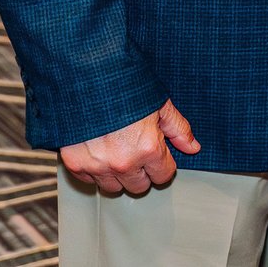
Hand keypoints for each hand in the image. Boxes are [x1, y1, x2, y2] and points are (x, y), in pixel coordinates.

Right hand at [60, 99, 199, 195]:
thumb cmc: (124, 87)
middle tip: (138, 152)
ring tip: (118, 151)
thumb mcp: (160, 104)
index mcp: (147, 149)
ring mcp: (97, 166)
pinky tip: (100, 151)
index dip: (163, 165)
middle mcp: (123, 162)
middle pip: (139, 186)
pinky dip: (96, 170)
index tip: (159, 155)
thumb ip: (178, 129)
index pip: (163, 176)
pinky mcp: (75, 165)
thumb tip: (192, 147)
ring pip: (114, 188)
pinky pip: (90, 180)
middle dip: (142, 172)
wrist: (88, 78)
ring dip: (118, 175)